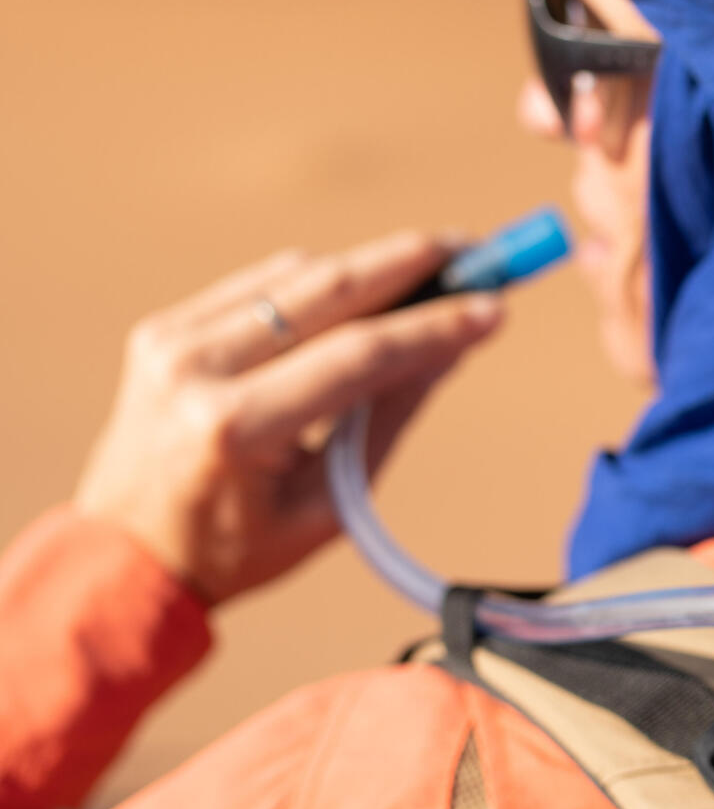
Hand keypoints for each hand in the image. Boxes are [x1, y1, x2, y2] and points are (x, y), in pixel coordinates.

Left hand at [74, 231, 503, 606]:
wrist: (124, 557)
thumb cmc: (237, 547)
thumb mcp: (330, 504)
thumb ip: (390, 417)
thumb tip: (453, 346)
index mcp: (238, 428)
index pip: (359, 355)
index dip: (435, 326)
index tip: (495, 306)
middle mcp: (197, 370)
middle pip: (328, 290)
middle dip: (411, 263)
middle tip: (475, 250)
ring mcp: (172, 341)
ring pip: (297, 277)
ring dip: (369, 269)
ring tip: (433, 270)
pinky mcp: (163, 328)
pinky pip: (261, 285)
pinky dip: (319, 283)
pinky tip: (364, 291)